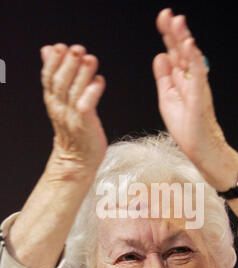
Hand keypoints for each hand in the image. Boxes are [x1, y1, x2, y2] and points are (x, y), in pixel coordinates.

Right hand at [41, 44, 106, 175]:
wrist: (77, 161)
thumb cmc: (74, 129)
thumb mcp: (61, 100)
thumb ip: (56, 75)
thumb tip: (48, 49)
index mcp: (53, 102)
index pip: (48, 78)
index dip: (53, 62)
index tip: (60, 47)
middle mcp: (60, 109)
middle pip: (60, 83)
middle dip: (68, 64)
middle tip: (77, 49)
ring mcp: (72, 118)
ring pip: (73, 93)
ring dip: (82, 74)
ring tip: (90, 59)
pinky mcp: (85, 126)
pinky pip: (86, 108)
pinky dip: (92, 93)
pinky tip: (99, 81)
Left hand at [153, 9, 227, 166]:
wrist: (199, 147)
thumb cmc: (186, 127)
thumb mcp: (167, 98)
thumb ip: (164, 77)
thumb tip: (159, 56)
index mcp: (181, 79)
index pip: (174, 52)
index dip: (168, 36)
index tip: (163, 18)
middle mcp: (190, 79)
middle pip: (182, 51)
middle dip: (174, 32)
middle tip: (168, 14)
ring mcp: (197, 86)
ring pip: (191, 59)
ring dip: (184, 40)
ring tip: (178, 22)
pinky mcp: (200, 96)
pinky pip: (198, 75)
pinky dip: (193, 60)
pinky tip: (189, 47)